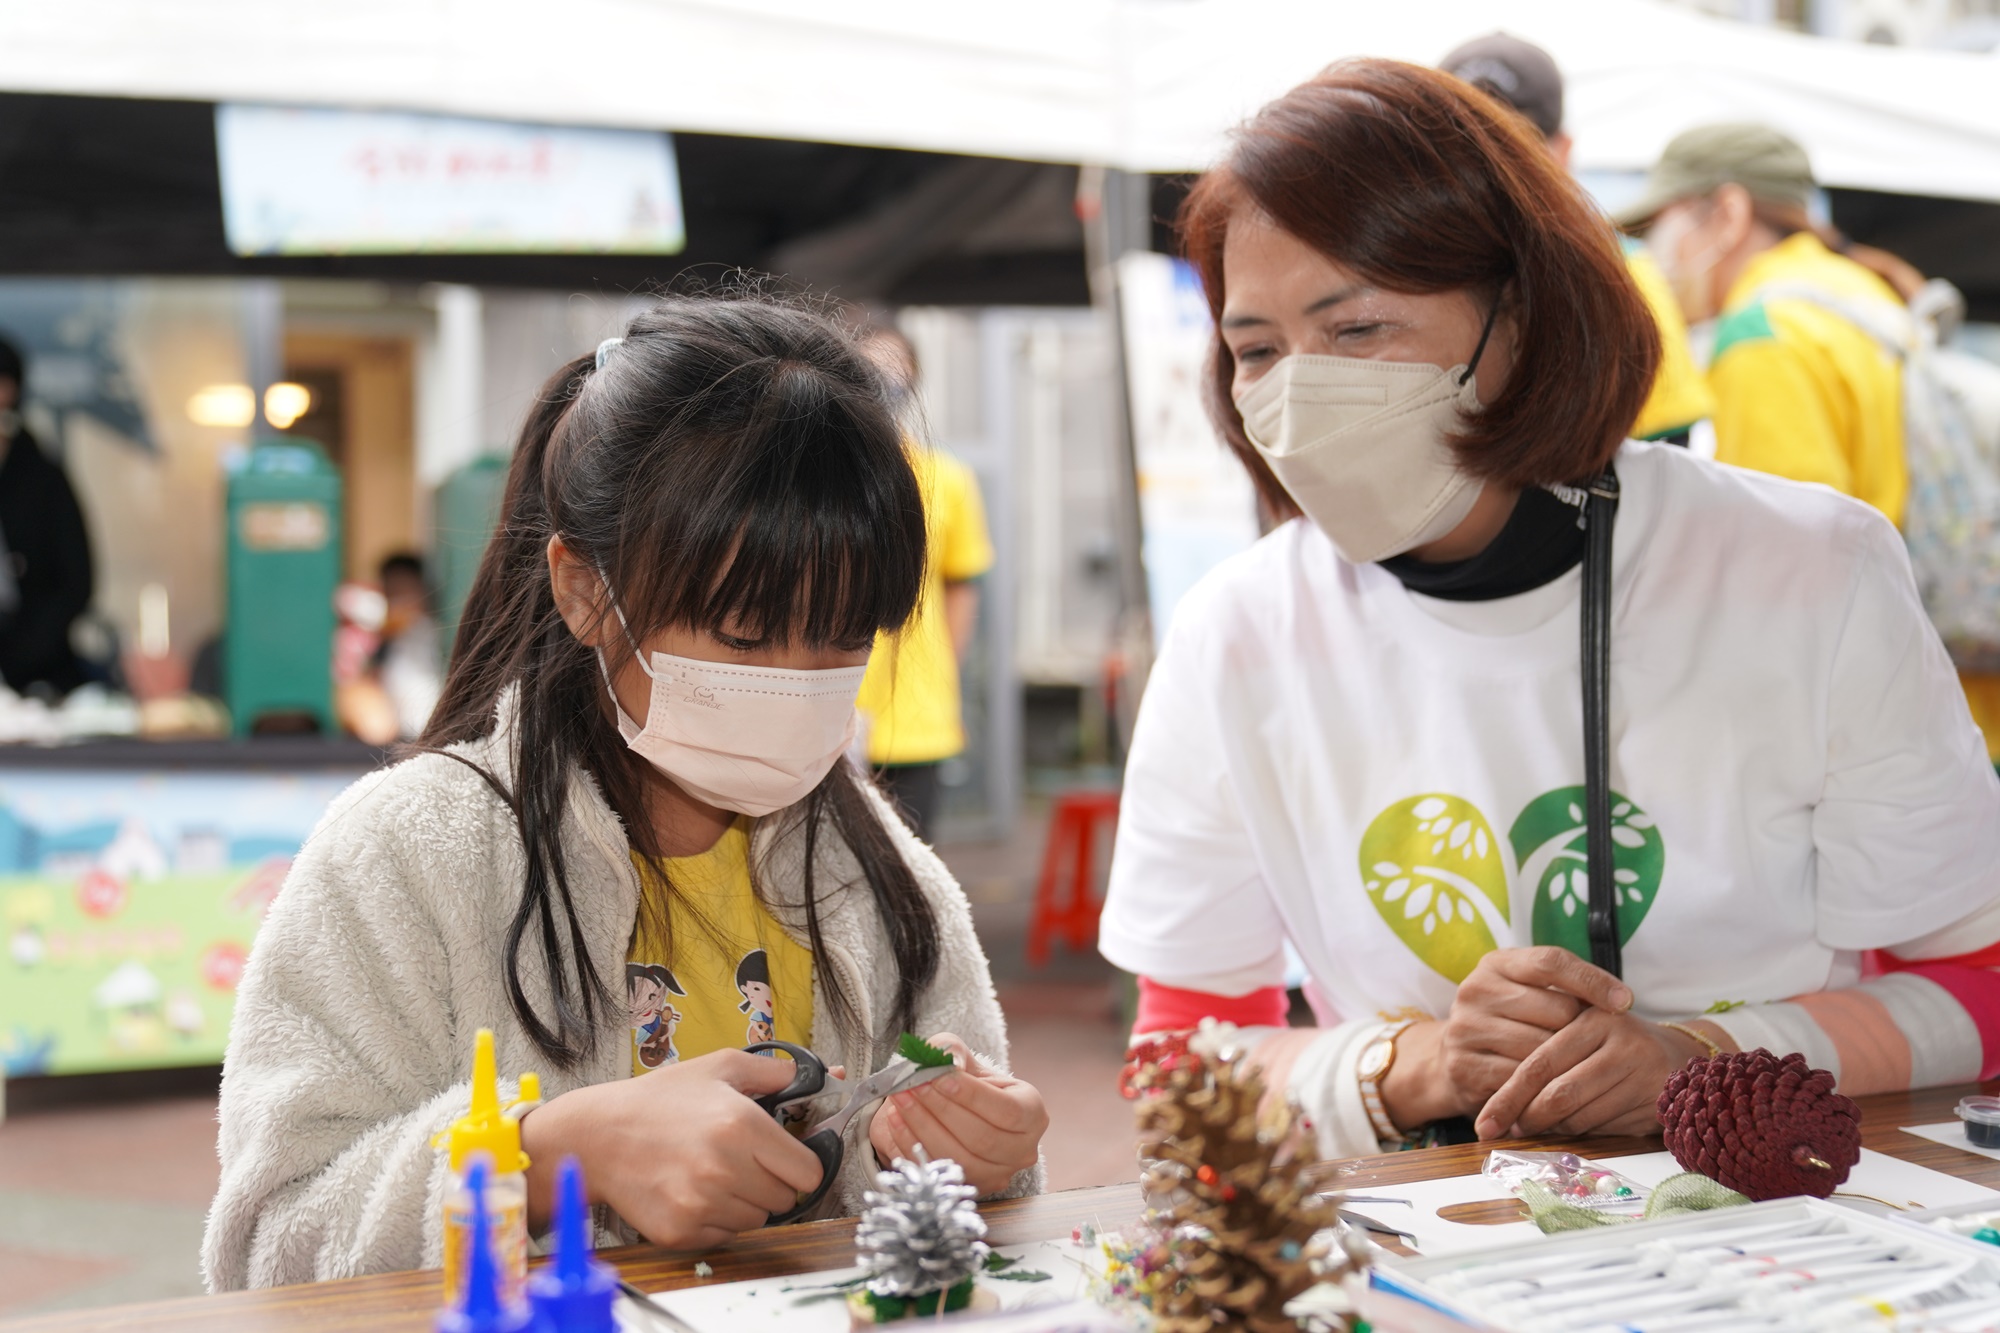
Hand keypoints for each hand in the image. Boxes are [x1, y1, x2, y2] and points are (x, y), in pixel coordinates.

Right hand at [521, 1049, 824, 1249]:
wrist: (599, 1136)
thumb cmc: (660, 1099)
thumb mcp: (720, 1067)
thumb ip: (777, 1071)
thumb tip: (828, 1075)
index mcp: (742, 1126)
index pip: (808, 1172)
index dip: (801, 1164)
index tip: (787, 1157)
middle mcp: (724, 1169)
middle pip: (786, 1199)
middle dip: (773, 1181)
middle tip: (746, 1161)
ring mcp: (701, 1204)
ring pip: (757, 1220)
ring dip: (746, 1200)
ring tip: (715, 1172)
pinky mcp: (680, 1230)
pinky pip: (725, 1235)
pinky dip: (717, 1218)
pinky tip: (695, 1190)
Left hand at [869, 1033, 1047, 1196]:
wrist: (958, 1110)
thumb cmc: (966, 1081)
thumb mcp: (962, 1057)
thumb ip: (954, 1052)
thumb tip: (948, 1063)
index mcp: (1032, 1113)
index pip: (1006, 1109)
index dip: (971, 1095)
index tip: (937, 1077)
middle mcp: (1023, 1150)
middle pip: (982, 1138)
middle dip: (941, 1110)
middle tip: (912, 1086)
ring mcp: (998, 1175)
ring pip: (960, 1159)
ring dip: (923, 1128)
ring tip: (900, 1099)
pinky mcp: (970, 1188)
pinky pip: (939, 1172)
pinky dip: (913, 1145)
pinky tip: (896, 1120)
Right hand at [1382, 947, 1633, 1129]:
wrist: (1452, 1057)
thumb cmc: (1511, 1021)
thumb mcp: (1528, 992)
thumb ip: (1564, 990)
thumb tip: (1620, 1001)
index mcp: (1496, 964)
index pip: (1551, 962)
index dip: (1592, 980)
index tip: (1626, 1002)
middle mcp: (1475, 990)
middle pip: (1554, 1008)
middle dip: (1579, 1029)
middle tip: (1590, 1045)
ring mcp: (1466, 1029)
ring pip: (1541, 1049)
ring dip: (1565, 1063)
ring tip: (1575, 1069)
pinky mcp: (1464, 1068)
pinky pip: (1522, 1082)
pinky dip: (1543, 1089)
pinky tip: (1553, 1090)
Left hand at [1476, 1015, 1729, 1139]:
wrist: (1680, 1054)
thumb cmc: (1614, 1045)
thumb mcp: (1581, 1033)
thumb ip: (1547, 1057)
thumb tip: (1502, 1108)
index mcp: (1591, 1019)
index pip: (1539, 1064)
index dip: (1509, 1097)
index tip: (1486, 1122)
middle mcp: (1619, 1042)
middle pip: (1559, 1094)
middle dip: (1529, 1119)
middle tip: (1508, 1132)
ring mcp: (1642, 1072)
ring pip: (1582, 1116)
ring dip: (1556, 1130)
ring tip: (1541, 1127)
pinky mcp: (1657, 1099)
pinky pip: (1607, 1128)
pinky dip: (1585, 1133)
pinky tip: (1577, 1127)